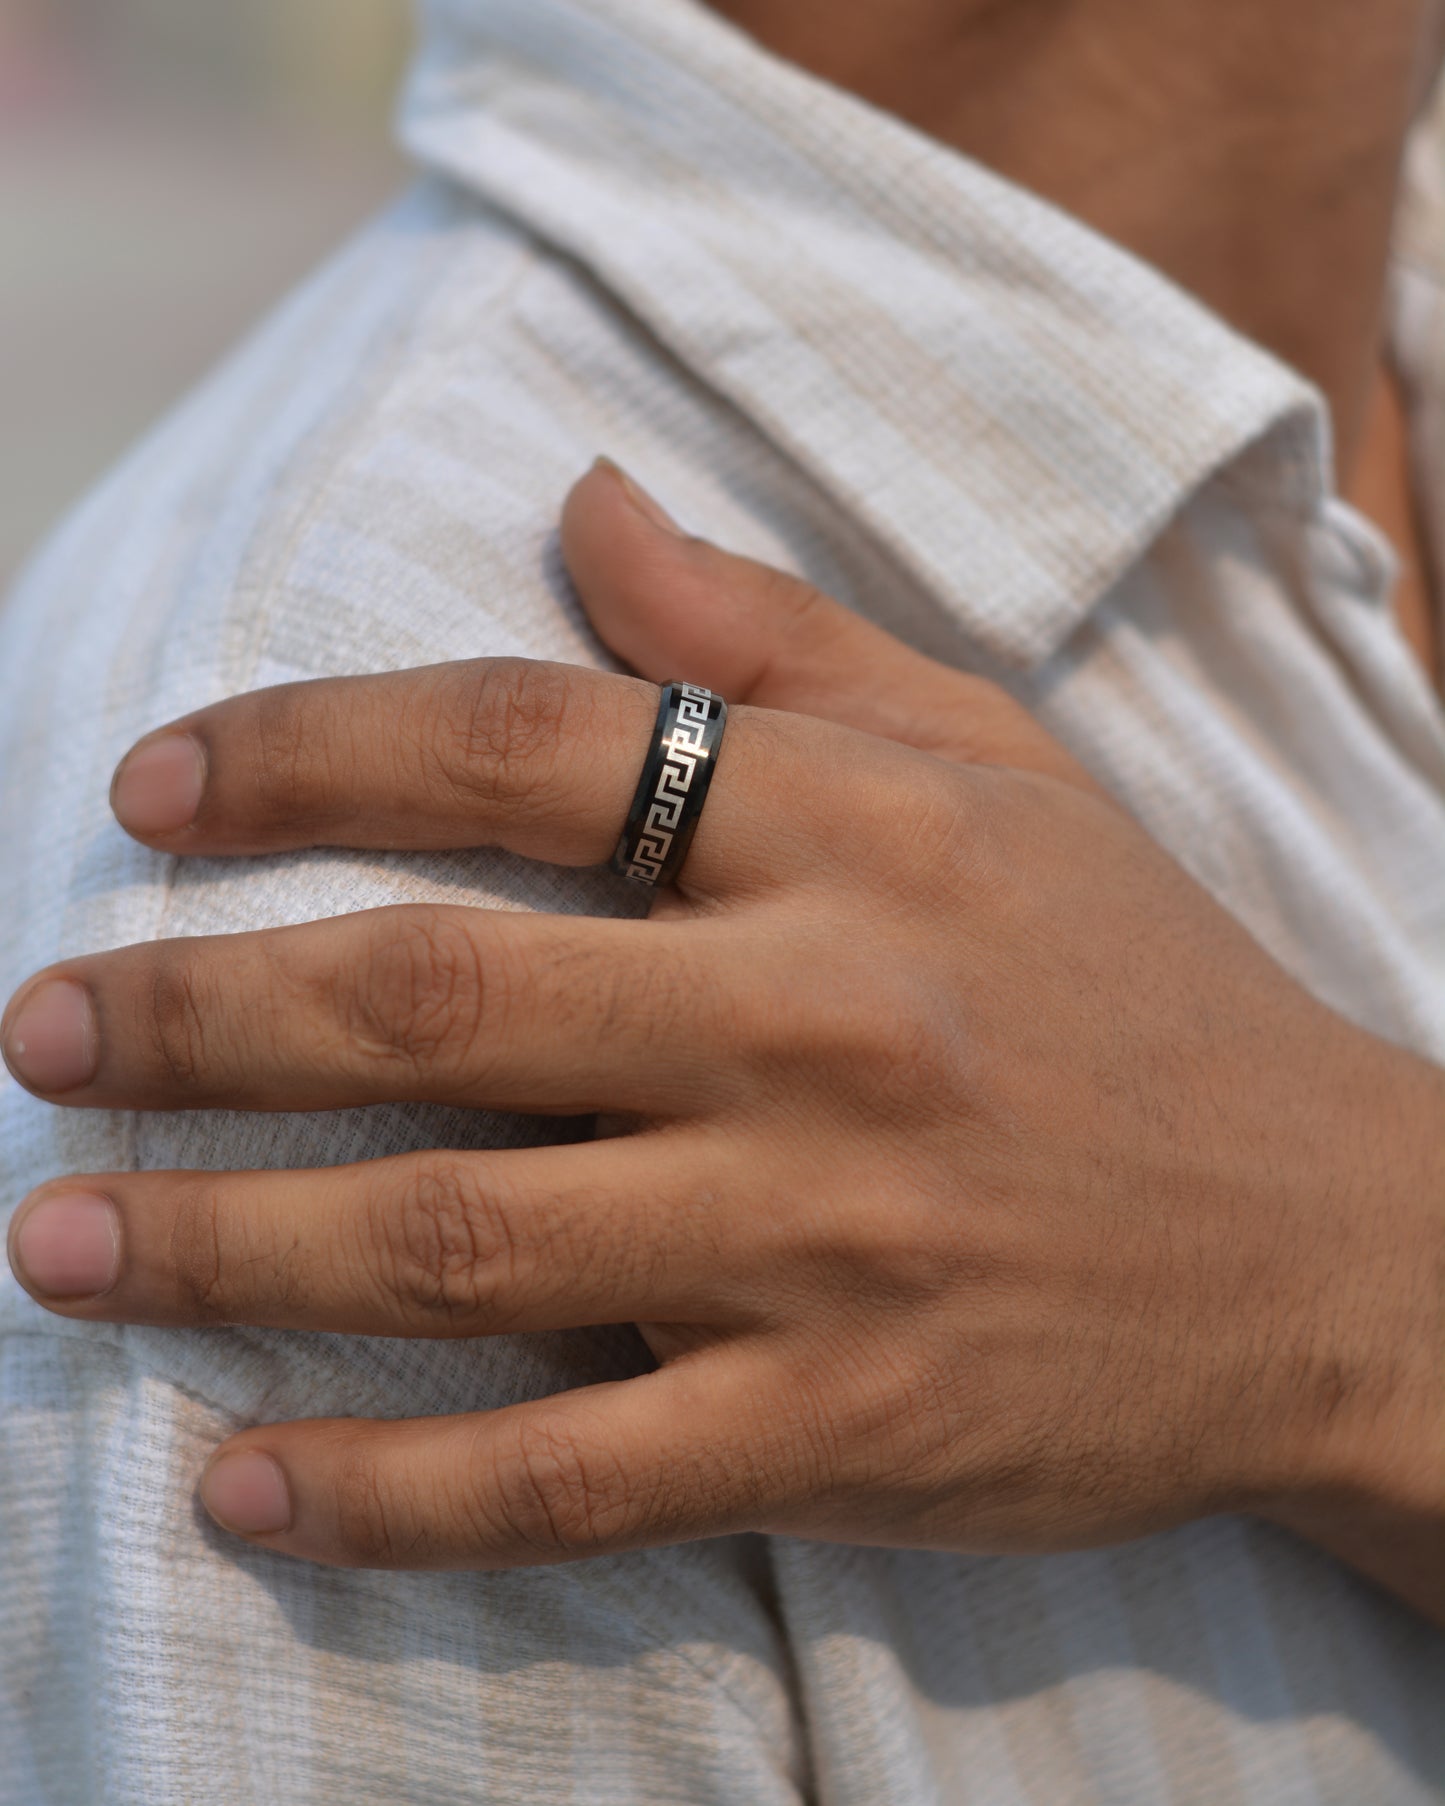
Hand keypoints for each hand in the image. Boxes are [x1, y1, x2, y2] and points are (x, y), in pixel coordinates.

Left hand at [4, 462, 1441, 1595]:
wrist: (1331, 1243)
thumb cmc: (1142, 986)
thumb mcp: (996, 764)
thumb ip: (777, 638)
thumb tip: (582, 504)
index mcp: (852, 837)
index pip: (522, 745)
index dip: (305, 750)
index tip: (149, 791)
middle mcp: (820, 1024)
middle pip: (434, 997)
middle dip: (195, 1015)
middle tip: (38, 1034)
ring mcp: (824, 1240)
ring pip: (460, 1242)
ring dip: (227, 1246)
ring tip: (61, 1244)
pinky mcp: (843, 1429)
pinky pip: (570, 1475)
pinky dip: (392, 1494)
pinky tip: (246, 1491)